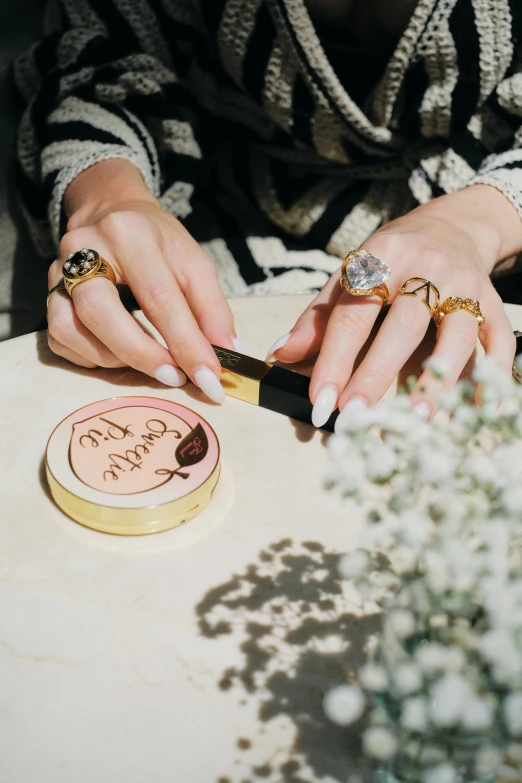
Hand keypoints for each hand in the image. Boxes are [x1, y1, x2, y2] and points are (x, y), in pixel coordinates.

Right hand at [47, 160, 239, 401]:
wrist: (112, 212)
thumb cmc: (158, 242)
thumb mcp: (194, 264)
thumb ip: (213, 309)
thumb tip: (229, 354)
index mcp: (129, 234)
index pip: (159, 298)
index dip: (186, 344)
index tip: (208, 379)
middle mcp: (84, 248)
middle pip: (100, 313)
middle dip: (142, 355)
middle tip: (174, 377)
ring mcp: (57, 272)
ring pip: (71, 330)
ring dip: (114, 359)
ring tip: (148, 360)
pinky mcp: (47, 294)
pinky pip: (60, 339)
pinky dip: (90, 357)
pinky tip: (117, 353)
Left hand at [266, 186, 521, 426]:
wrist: (453, 225)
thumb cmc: (392, 258)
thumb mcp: (350, 274)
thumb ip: (318, 316)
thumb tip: (282, 354)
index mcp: (384, 256)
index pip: (355, 311)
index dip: (335, 358)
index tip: (321, 400)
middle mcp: (428, 268)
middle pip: (403, 325)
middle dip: (377, 374)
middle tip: (356, 417)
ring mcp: (466, 286)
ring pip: (457, 334)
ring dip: (437, 378)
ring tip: (416, 418)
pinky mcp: (493, 303)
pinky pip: (499, 339)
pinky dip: (494, 374)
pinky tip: (479, 407)